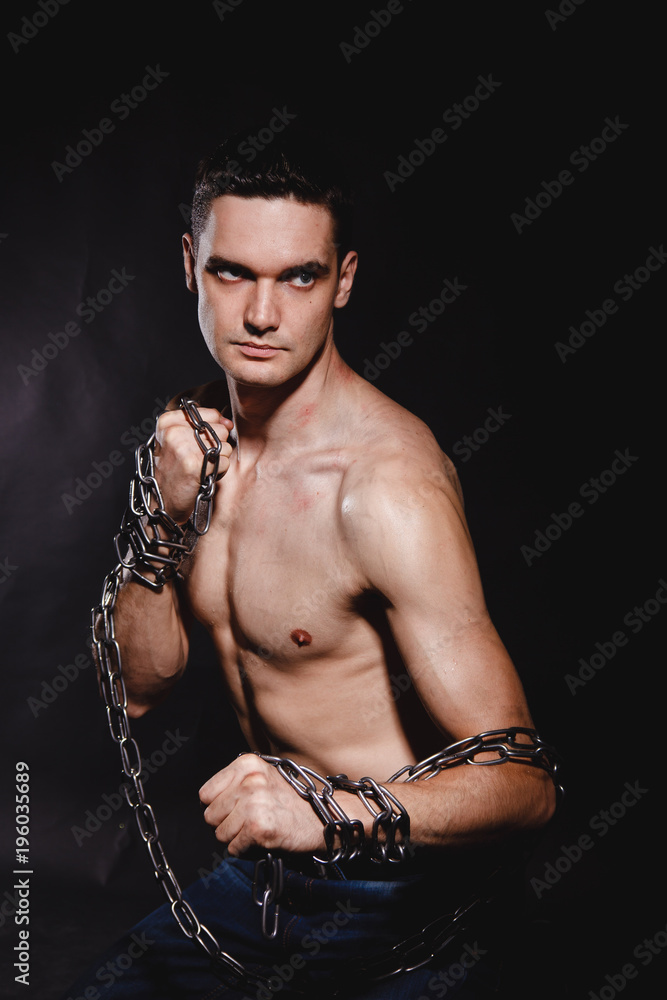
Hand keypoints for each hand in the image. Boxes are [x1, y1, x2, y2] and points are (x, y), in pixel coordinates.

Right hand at [153, 407, 232, 523]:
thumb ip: (204, 425)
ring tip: (200, 468)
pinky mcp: (193, 465)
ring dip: (218, 461)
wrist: (164, 501)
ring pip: (225, 446)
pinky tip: (203, 476)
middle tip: (197, 459)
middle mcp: (173, 432)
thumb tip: (228, 423)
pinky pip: (225, 462)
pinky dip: (219, 472)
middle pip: (220, 430)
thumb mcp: (179, 440)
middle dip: (215, 447)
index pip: (211, 414)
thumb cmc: (174, 470)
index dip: (215, 429)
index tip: (200, 443)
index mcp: (168, 422)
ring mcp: (182, 448)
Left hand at [199, 755, 325, 856]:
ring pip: (220, 834)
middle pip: (210, 815)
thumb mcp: (262, 777)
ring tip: (258, 828)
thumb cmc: (290, 802)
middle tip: (250, 819)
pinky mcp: (258, 827)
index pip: (205, 794)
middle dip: (226, 823)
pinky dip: (246, 850)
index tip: (236, 807)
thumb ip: (234, 783)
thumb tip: (206, 802)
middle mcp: (250, 780)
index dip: (218, 806)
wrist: (320, 819)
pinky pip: (234, 848)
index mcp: (247, 764)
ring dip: (237, 838)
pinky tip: (263, 838)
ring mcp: (254, 803)